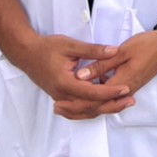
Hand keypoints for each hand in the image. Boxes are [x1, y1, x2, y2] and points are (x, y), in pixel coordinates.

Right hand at [14, 32, 132, 120]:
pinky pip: (78, 109)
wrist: (26, 54)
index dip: (110, 92)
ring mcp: (60, 99)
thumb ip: (93, 50)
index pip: (91, 92)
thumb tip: (114, 51)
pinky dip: (92, 108)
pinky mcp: (60, 98)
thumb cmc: (48, 47)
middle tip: (130, 99)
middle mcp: (62, 95)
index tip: (126, 88)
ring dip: (104, 108)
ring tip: (122, 104)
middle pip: (89, 107)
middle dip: (111, 104)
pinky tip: (105, 104)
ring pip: (84, 111)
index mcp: (65, 83)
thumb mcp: (71, 45)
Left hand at [62, 29, 156, 117]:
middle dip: (76, 110)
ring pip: (103, 105)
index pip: (94, 99)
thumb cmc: (147, 45)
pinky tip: (87, 95)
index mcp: (121, 83)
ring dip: (84, 107)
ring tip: (65, 106)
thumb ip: (101, 63)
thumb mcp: (123, 51)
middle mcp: (125, 91)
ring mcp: (129, 89)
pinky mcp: (130, 85)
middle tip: (56, 108)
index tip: (58, 102)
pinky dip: (95, 101)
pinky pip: (109, 99)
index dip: (75, 103)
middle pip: (97, 107)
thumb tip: (80, 76)